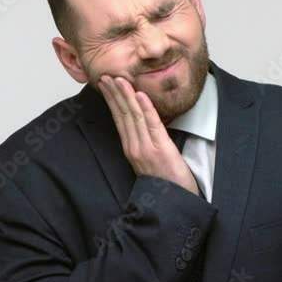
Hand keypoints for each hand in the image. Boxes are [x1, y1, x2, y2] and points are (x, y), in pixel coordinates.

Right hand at [98, 74, 199, 195]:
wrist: (175, 206)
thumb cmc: (167, 186)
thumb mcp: (151, 163)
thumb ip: (146, 146)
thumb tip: (144, 129)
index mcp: (132, 150)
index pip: (119, 119)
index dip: (112, 100)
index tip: (106, 84)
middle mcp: (135, 148)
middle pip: (122, 115)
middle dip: (114, 93)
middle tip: (106, 75)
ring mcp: (146, 149)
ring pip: (133, 117)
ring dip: (126, 95)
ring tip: (119, 79)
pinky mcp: (161, 151)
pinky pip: (152, 125)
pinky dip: (145, 109)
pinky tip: (140, 95)